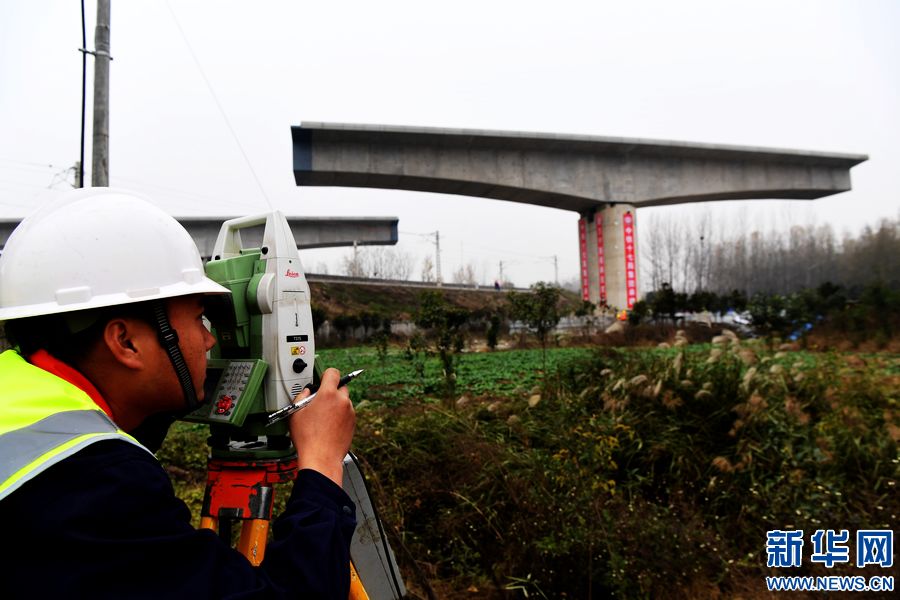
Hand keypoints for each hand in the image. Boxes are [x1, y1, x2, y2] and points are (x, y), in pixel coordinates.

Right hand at [288, 368, 355, 486]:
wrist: (321, 458)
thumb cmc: (307, 438)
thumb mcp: (295, 413)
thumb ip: (300, 397)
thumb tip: (306, 392)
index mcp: (328, 394)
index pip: (333, 372)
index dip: (326, 374)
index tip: (322, 380)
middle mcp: (342, 401)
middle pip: (340, 387)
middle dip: (331, 391)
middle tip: (319, 402)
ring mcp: (350, 412)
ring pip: (344, 401)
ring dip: (336, 404)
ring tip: (323, 418)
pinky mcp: (353, 423)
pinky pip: (347, 413)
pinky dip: (340, 416)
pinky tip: (329, 426)